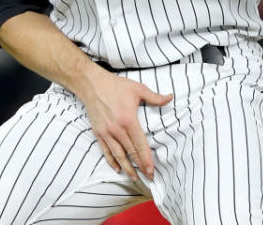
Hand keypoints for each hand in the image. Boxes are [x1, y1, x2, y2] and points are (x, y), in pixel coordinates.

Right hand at [76, 66, 172, 180]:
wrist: (92, 84)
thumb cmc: (115, 86)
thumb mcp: (137, 88)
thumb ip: (154, 97)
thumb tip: (170, 98)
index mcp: (128, 120)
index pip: (140, 145)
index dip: (146, 159)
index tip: (152, 170)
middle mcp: (117, 129)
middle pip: (130, 153)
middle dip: (140, 167)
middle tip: (148, 177)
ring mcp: (106, 132)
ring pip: (118, 155)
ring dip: (126, 168)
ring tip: (134, 177)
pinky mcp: (98, 132)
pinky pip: (105, 150)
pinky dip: (111, 161)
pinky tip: (117, 168)